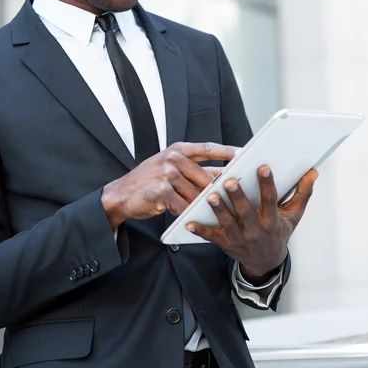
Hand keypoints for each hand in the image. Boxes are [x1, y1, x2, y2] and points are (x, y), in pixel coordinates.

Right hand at [101, 142, 236, 227]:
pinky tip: (192, 218)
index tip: (246, 154)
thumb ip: (193, 169)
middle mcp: (173, 158)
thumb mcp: (169, 167)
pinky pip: (184, 206)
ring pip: (197, 194)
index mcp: (178, 149)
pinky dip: (190, 214)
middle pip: (207, 177)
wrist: (121, 194)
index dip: (228, 151)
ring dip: (203, 206)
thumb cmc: (150, 182)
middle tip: (233, 199)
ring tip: (211, 213)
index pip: (208, 148)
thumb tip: (221, 174)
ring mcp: (167, 174)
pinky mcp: (162, 191)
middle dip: (218, 191)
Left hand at [186, 165, 317, 283]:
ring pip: (227, 223)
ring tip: (210, 196)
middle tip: (230, 181)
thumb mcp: (293, 216)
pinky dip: (200, 230)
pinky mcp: (226, 244)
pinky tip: (189, 222)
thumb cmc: (278, 233)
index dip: (267, 184)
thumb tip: (313, 173)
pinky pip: (212, 237)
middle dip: (237, 197)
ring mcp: (239, 239)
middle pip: (245, 212)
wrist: (266, 263)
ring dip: (218, 210)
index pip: (271, 200)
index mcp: (272, 221)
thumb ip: (302, 194)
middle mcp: (255, 230)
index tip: (263, 167)